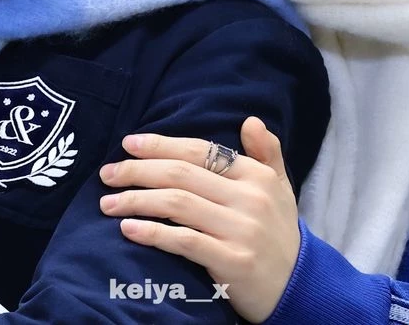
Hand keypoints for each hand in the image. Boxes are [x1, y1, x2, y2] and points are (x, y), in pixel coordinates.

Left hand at [99, 117, 299, 323]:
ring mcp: (240, 230)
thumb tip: (250, 120)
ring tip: (108, 203)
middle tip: (107, 174)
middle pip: (181, 175)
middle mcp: (248, 198)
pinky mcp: (232, 262)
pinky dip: (153, 233)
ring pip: (178, 204)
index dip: (161, 145)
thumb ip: (267, 151)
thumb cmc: (280, 232)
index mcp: (255, 175)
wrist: (301, 287)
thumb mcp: (280, 186)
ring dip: (137, 201)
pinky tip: (129, 229)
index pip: (199, 151)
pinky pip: (185, 241)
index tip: (128, 144)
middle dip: (138, 171)